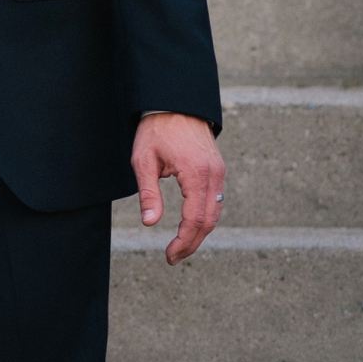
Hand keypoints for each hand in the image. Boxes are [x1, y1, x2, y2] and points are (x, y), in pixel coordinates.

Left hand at [132, 112, 225, 264]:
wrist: (175, 103)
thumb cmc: (156, 129)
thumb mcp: (143, 160)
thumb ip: (148, 193)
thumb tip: (150, 223)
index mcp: (196, 174)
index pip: (195, 219)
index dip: (183, 241)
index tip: (170, 256)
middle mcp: (213, 176)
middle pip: (209, 221)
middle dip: (192, 243)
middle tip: (173, 257)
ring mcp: (218, 173)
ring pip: (215, 213)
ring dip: (199, 233)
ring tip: (180, 247)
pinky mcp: (217, 170)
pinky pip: (215, 201)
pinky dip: (205, 218)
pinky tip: (190, 227)